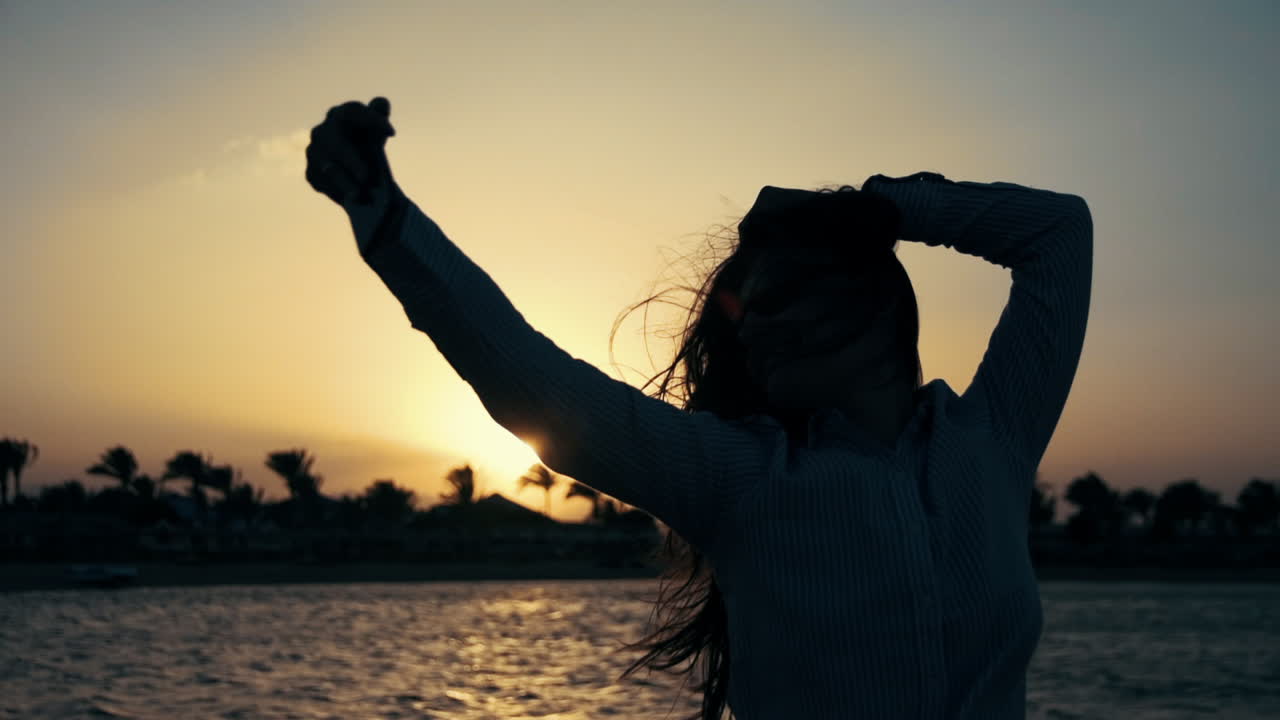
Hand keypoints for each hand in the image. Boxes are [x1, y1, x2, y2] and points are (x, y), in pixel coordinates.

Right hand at [305, 96, 405, 256]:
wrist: (358, 175)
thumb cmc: (368, 146)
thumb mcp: (376, 133)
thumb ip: (379, 117)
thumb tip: (380, 103)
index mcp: (341, 115)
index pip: (353, 111)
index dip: (371, 119)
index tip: (392, 133)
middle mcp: (323, 131)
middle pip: (334, 141)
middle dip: (350, 159)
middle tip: (367, 176)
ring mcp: (314, 152)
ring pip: (326, 167)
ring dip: (344, 181)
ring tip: (360, 196)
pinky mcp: (311, 173)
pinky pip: (323, 182)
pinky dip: (338, 192)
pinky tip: (352, 199)